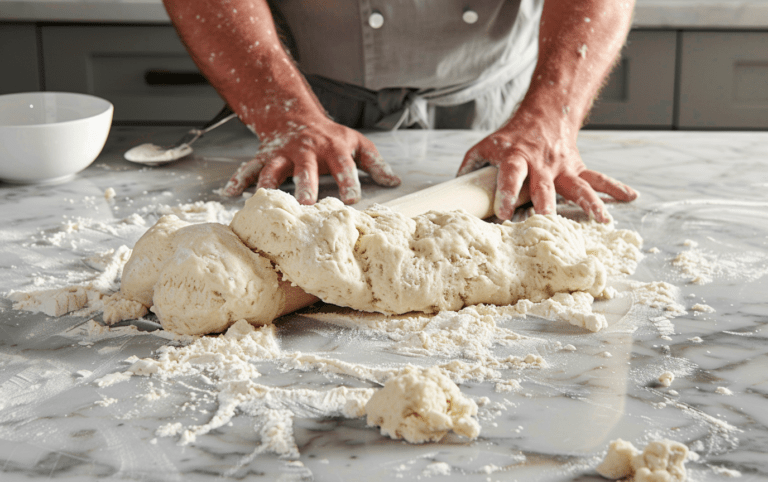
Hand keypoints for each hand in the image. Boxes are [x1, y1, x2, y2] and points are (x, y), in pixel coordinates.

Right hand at [223, 116, 400, 202]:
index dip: (349, 182)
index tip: (352, 199)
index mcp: (333, 148)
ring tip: (263, 199)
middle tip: (307, 204)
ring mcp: (284, 153)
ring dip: (269, 183)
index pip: (344, 166)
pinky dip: (239, 179)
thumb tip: (394, 182)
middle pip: (307, 169)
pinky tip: (230, 192)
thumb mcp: (357, 144)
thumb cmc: (331, 137)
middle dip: (306, 185)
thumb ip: (375, 164)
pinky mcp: (265, 156)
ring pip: (274, 168)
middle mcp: (307, 151)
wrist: (297, 116)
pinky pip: (249, 167)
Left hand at [457, 110, 636, 221]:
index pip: (510, 175)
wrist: (545, 112)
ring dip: (591, 205)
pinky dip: (616, 188)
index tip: (503, 213)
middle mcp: (542, 164)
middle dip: (547, 207)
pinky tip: (631, 198)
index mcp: (517, 158)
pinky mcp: (577, 168)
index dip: (505, 192)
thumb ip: (471, 165)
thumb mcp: (487, 145)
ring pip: (578, 187)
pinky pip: (598, 179)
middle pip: (545, 187)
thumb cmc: (512, 135)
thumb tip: (455, 188)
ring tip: (603, 222)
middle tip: (549, 224)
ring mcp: (563, 167)